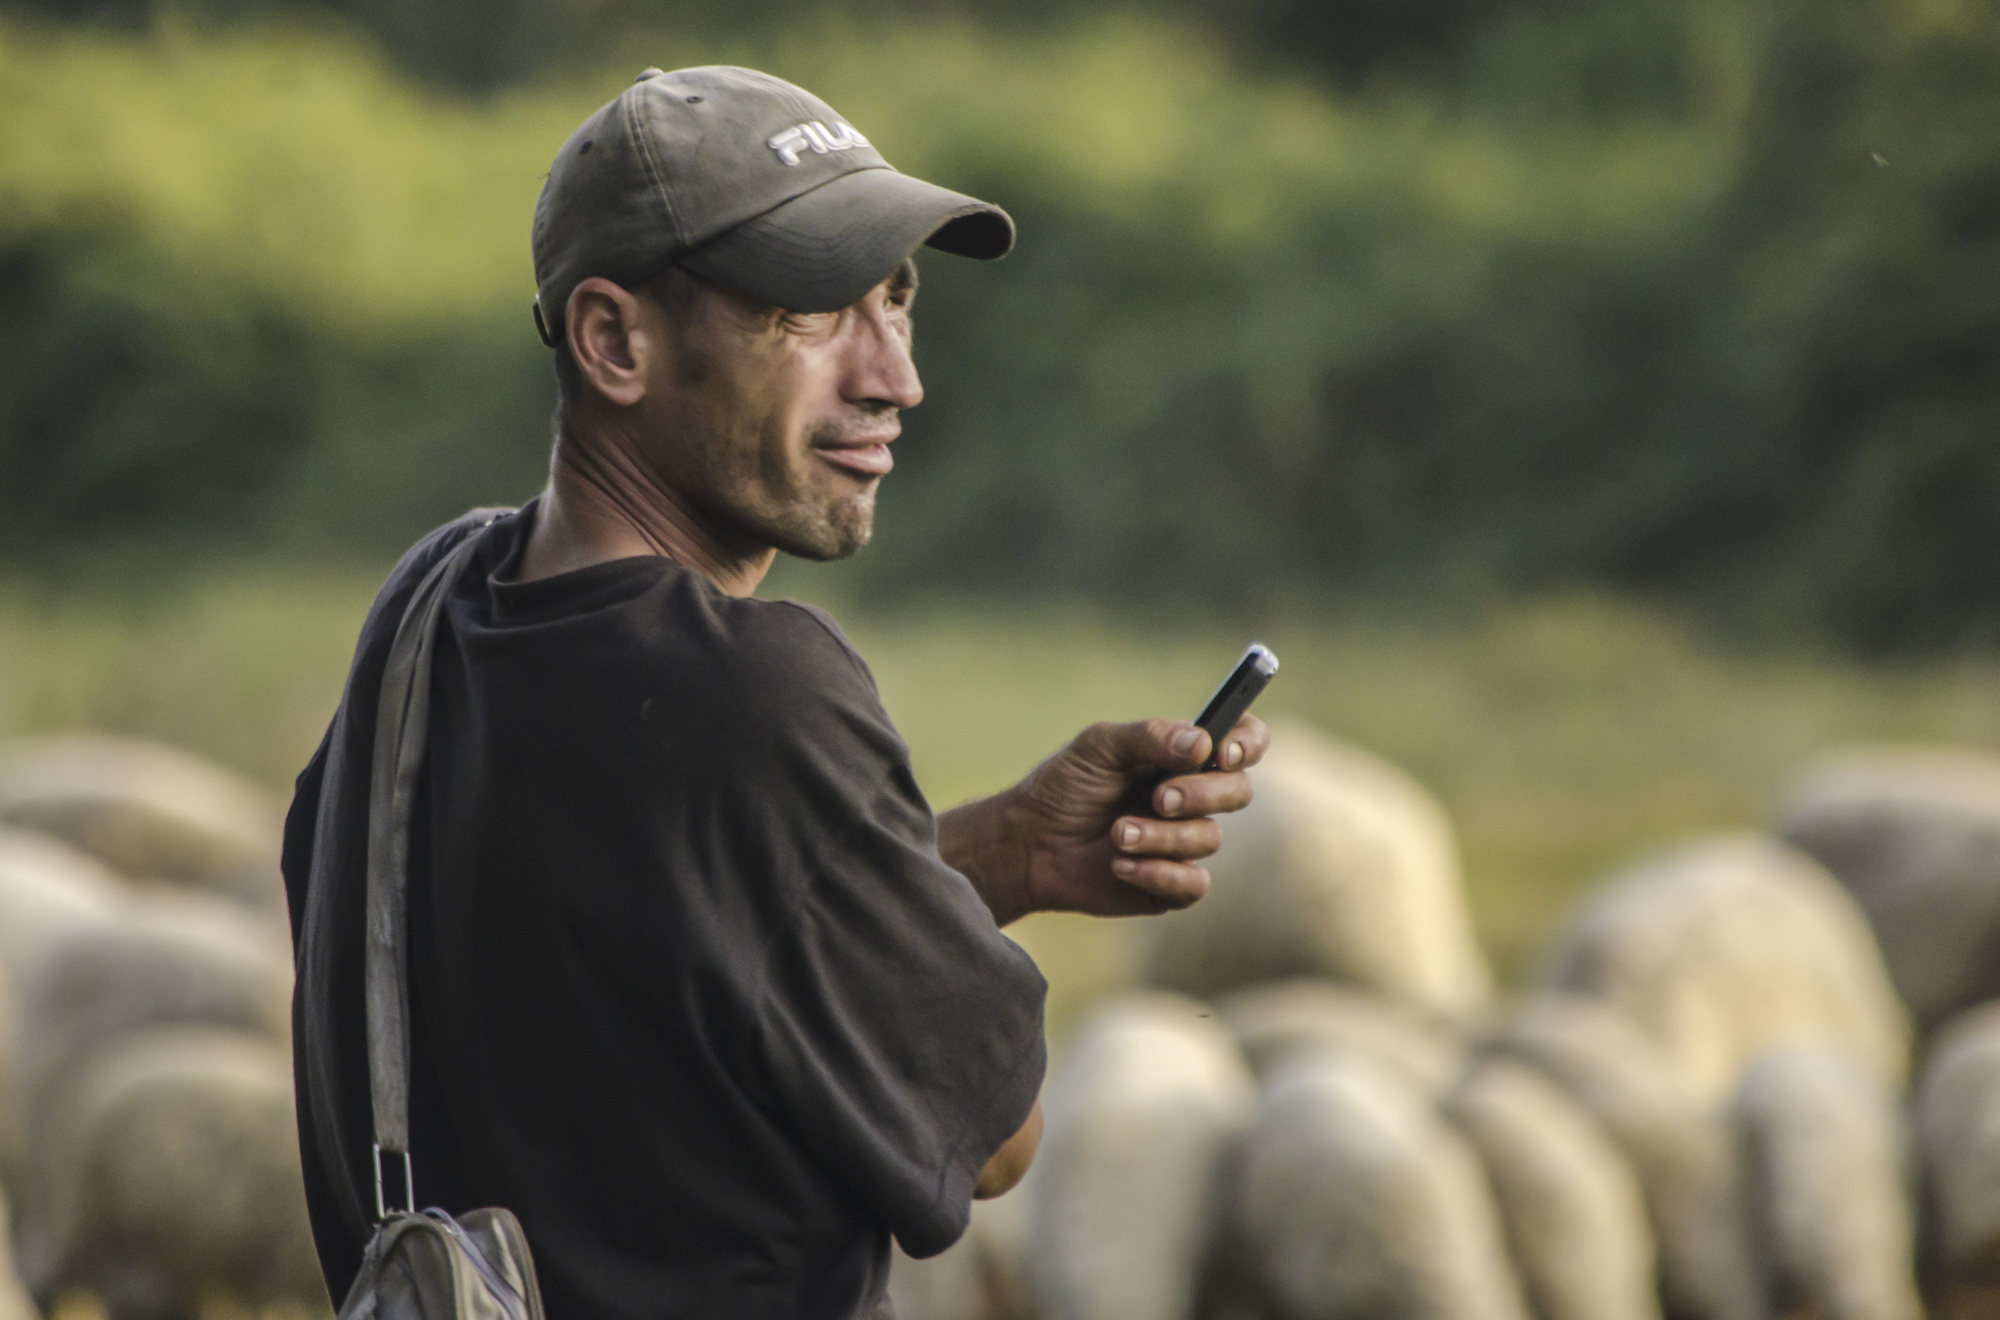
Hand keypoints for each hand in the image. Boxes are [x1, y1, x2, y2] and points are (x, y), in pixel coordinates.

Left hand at [939, 715, 1269, 924]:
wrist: (1030, 843)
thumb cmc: (1065, 787)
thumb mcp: (1099, 746)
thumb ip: (1149, 736)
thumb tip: (1201, 743)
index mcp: (1183, 756)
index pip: (1242, 741)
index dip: (1246, 743)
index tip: (1223, 752)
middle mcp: (1193, 798)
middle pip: (1237, 791)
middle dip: (1201, 794)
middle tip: (1156, 798)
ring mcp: (1185, 842)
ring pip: (1209, 839)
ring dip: (1161, 836)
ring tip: (1117, 834)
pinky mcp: (1172, 884)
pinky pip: (1193, 883)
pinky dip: (1158, 873)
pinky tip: (1120, 866)